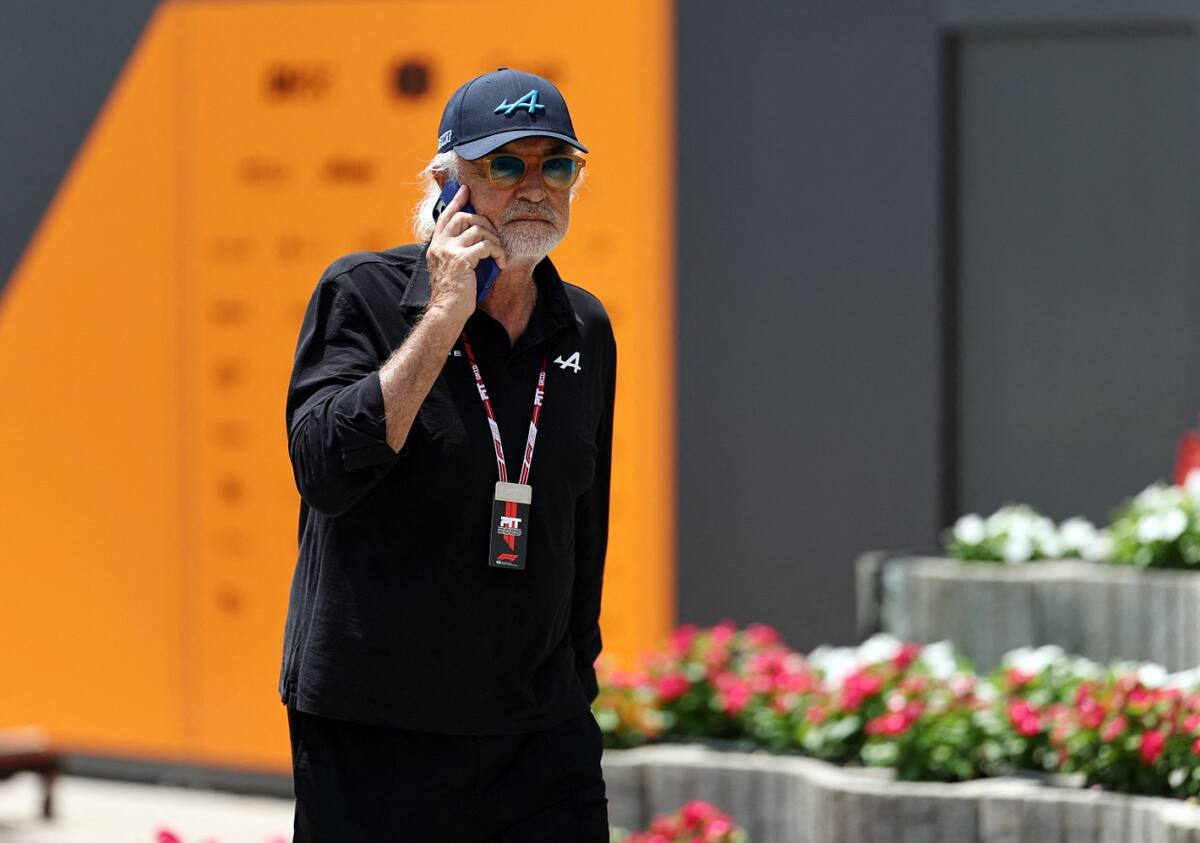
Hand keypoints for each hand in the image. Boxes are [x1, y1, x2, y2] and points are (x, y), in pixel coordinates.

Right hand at [425, 184, 507, 324]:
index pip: (445, 217)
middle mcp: (440, 245)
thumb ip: (456, 253)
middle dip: (484, 223)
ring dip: (494, 240)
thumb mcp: (450, 269)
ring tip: (498, 254)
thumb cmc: (452, 295)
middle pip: (464, 217)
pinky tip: (501, 263)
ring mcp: (449, 251)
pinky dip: (498, 253)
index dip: (456, 202)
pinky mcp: (461, 259)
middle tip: (494, 236)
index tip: (466, 191)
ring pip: (478, 230)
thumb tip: (476, 242)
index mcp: (436, 246)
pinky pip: (486, 246)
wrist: (446, 312)